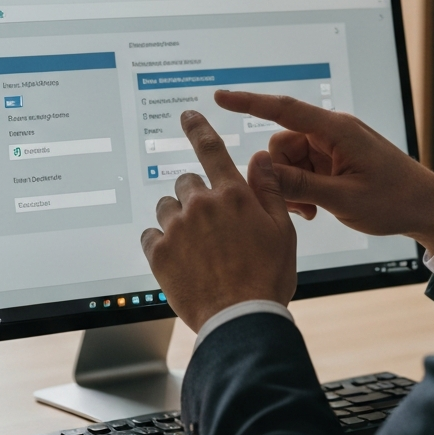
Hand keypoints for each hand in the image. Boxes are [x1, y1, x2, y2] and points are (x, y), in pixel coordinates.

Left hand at [140, 111, 296, 332]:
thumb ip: (268, 189)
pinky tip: (180, 261)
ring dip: (177, 219)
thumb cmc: (267, 277)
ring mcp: (177, 228)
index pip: (211, 149)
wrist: (241, 319)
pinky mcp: (159, 253)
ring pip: (166, 207)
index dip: (198, 128)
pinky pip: (151, 235)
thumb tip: (259, 157)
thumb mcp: (282, 230)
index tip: (187, 115)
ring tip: (195, 246)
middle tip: (209, 225)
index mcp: (233, 195)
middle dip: (195, 197)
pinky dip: (161, 244)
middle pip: (186, 182)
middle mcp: (202, 205)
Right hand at [213, 90, 433, 253]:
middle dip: (280, 174)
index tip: (220, 97)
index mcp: (337, 131)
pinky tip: (315, 208)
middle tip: (299, 206)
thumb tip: (265, 174)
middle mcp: (332, 133)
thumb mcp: (344, 199)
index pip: (284, 110)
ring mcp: (333, 147)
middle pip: (281, 144)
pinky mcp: (334, 161)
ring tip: (312, 211)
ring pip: (288, 160)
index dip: (249, 103)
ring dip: (292, 186)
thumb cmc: (395, 200)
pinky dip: (302, 189)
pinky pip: (302, 169)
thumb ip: (302, 186)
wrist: (426, 207)